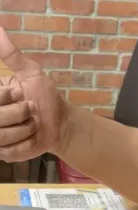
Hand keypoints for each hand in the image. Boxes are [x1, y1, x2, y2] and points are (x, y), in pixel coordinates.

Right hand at [0, 28, 66, 161]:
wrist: (60, 122)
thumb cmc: (44, 96)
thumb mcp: (30, 73)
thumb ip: (12, 55)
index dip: (8, 98)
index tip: (21, 94)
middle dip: (21, 113)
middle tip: (31, 109)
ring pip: (2, 136)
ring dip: (26, 128)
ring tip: (33, 122)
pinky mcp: (3, 154)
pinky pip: (10, 151)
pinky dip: (27, 142)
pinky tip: (33, 136)